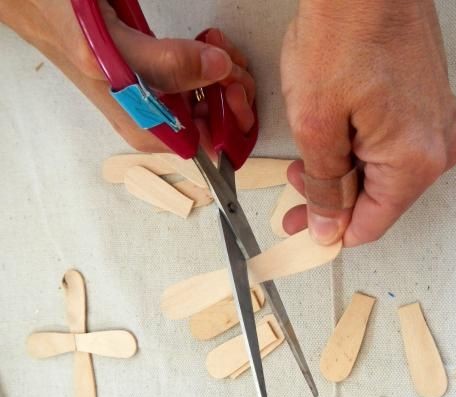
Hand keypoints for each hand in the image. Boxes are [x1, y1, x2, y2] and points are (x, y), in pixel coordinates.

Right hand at [0, 0, 255, 152]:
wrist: (46, 1)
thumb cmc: (68, 30)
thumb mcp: (112, 53)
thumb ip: (165, 64)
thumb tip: (216, 69)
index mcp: (148, 128)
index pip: (208, 147)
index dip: (230, 122)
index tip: (231, 90)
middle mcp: (160, 116)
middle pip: (219, 120)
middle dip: (233, 89)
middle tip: (228, 60)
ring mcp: (167, 91)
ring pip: (218, 94)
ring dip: (228, 69)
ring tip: (217, 45)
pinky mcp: (169, 68)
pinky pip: (208, 71)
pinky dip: (218, 57)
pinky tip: (211, 42)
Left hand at [281, 0, 455, 245]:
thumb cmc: (344, 33)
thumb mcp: (316, 124)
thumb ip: (325, 185)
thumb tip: (329, 226)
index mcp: (415, 161)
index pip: (371, 224)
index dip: (330, 231)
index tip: (301, 225)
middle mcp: (439, 147)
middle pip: (379, 199)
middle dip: (333, 195)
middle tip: (297, 180)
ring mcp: (439, 123)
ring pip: (385, 172)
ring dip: (346, 168)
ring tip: (314, 144)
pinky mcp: (431, 104)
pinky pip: (396, 145)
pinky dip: (363, 145)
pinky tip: (340, 128)